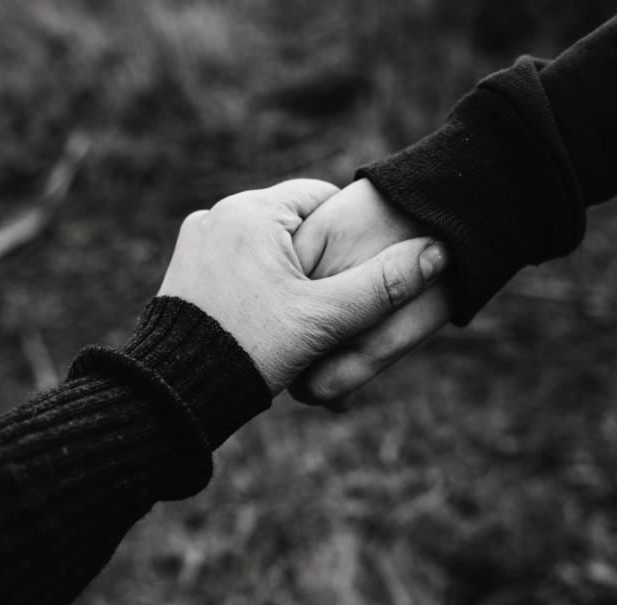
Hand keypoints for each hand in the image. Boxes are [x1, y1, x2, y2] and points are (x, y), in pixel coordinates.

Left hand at [158, 179, 449, 394]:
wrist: (177, 394)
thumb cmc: (252, 351)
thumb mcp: (323, 319)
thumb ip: (382, 287)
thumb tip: (439, 254)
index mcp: (252, 211)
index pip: (320, 197)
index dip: (350, 233)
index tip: (359, 270)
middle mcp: (217, 214)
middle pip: (291, 223)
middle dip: (315, 257)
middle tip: (331, 300)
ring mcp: (196, 240)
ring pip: (263, 244)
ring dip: (285, 270)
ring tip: (300, 311)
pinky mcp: (183, 268)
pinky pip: (234, 262)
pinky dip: (255, 281)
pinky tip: (266, 316)